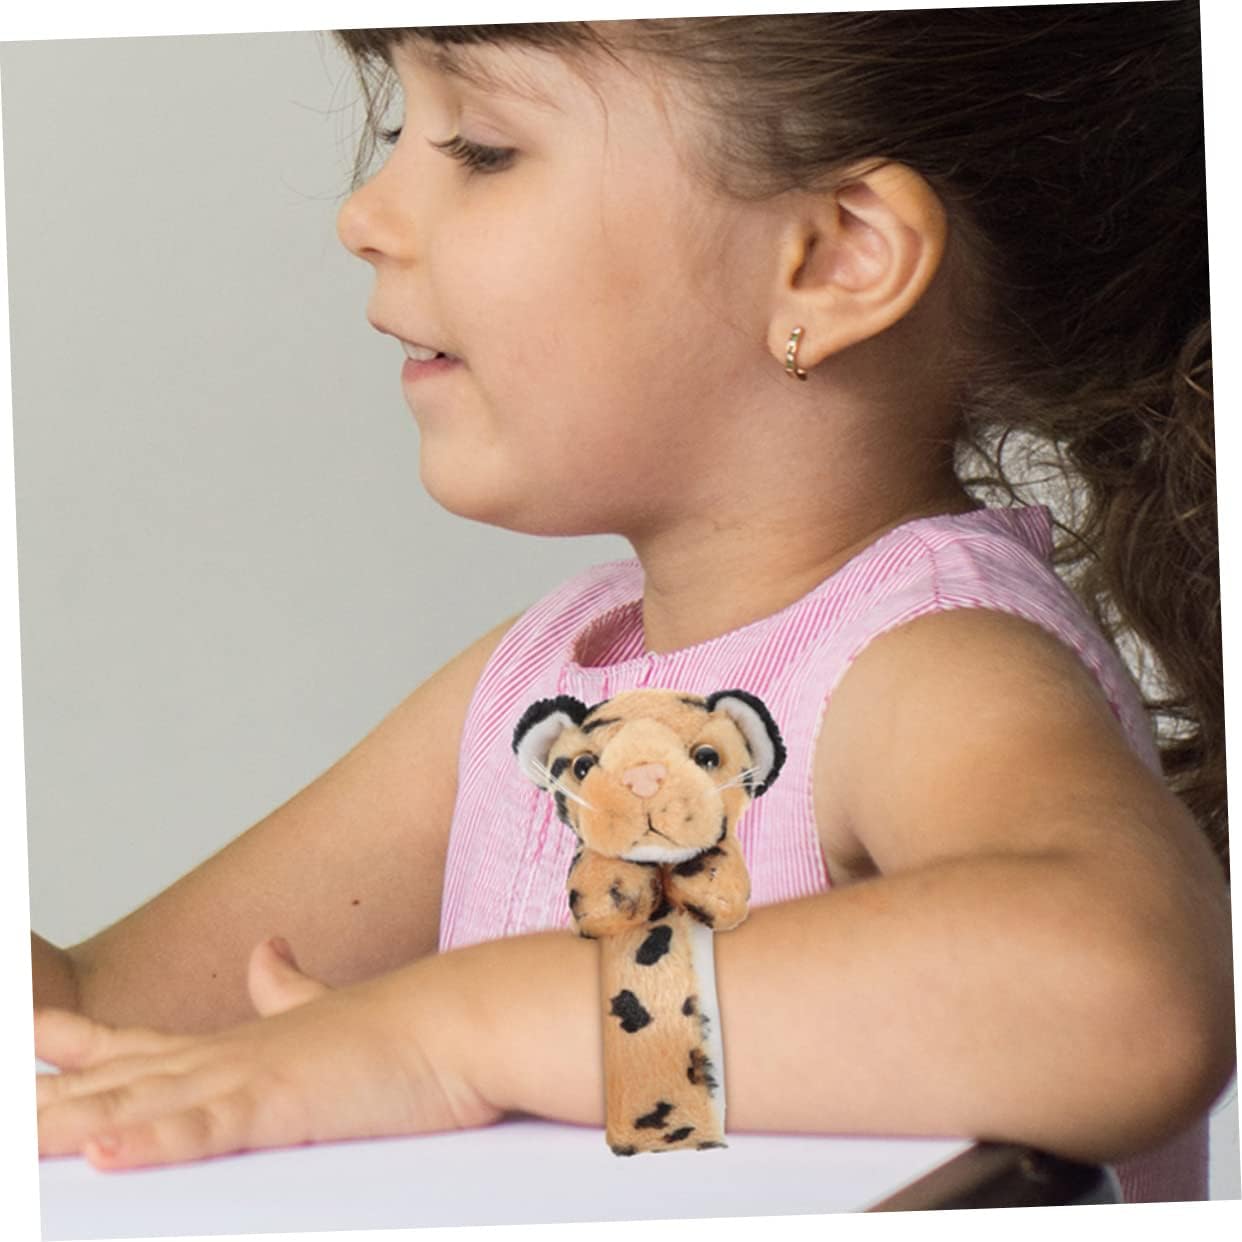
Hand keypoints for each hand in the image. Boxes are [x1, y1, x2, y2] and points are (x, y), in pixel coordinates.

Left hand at [35, 938, 502, 1169]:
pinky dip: (152, 1140)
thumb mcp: (329, 1010)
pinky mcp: (283, 1104)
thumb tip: (263, 952)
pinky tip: (105, 1152)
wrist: (463, 1017)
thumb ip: (289, 989)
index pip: (140, 1044)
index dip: (78, 1043)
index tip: (28, 1034)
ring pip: (137, 1102)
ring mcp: (251, 1077)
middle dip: (49, 1088)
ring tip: (14, 1135)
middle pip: (115, 1076)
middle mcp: (229, 1056)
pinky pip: (205, 1129)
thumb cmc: (407, 1030)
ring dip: (68, 1121)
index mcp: (241, 1043)